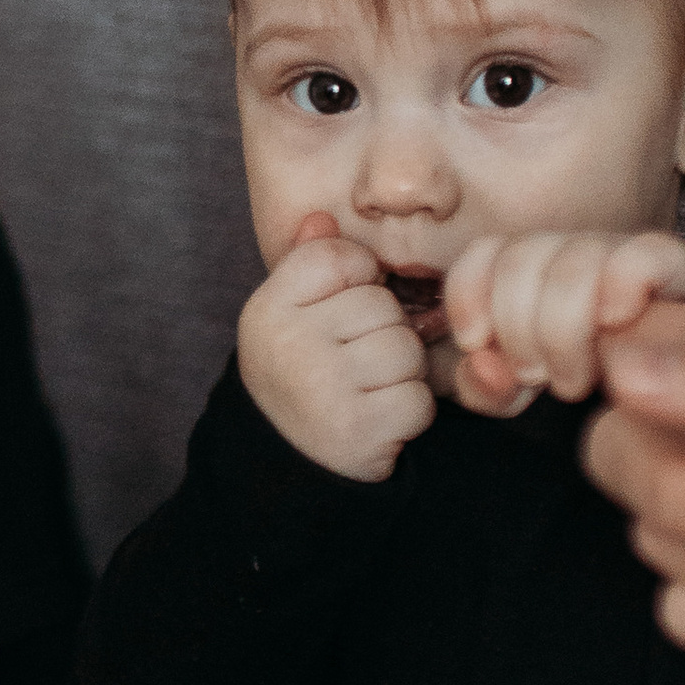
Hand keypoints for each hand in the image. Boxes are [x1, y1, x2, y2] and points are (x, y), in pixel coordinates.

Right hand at [238, 212, 433, 481]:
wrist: (286, 468)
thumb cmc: (299, 380)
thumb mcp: (290, 320)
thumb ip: (308, 267)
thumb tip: (321, 217)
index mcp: (266, 310)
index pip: (341, 258)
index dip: (357, 284)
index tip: (340, 318)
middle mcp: (288, 344)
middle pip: (382, 305)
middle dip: (382, 335)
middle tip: (352, 366)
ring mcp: (322, 388)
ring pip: (406, 350)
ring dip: (400, 376)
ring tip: (366, 393)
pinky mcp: (358, 431)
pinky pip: (418, 400)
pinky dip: (408, 415)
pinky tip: (377, 423)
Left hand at [439, 227, 684, 416]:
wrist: (669, 399)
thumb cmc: (586, 387)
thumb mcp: (522, 397)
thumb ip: (484, 387)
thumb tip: (486, 365)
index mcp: (529, 269)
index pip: (483, 253)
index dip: (469, 296)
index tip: (477, 342)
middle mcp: (570, 251)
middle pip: (521, 259)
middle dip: (520, 331)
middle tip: (540, 377)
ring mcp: (620, 252)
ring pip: (573, 265)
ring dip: (566, 334)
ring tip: (578, 378)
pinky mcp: (671, 264)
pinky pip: (638, 255)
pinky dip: (619, 290)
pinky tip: (614, 326)